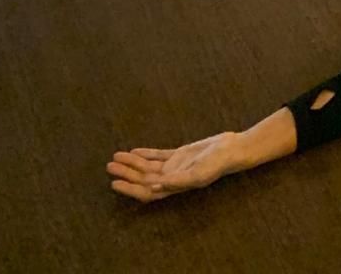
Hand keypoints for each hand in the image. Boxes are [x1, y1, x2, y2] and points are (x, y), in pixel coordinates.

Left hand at [107, 134, 236, 203]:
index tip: (114, 183)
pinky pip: (158, 156)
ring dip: (132, 163)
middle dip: (126, 173)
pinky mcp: (180, 155)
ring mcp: (175, 166)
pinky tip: (134, 151)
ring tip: (116, 156)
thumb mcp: (198, 173)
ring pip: (148, 167)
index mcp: (175, 187)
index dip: (130, 190)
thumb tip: (154, 188)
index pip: (146, 192)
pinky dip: (145, 154)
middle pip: (143, 179)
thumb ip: (177, 181)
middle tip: (109, 165)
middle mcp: (172, 179)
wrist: (231, 149)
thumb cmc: (217, 164)